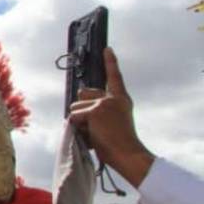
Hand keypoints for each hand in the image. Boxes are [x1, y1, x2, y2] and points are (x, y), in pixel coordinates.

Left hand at [68, 48, 154, 187]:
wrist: (129, 155)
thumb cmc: (119, 145)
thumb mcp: (111, 124)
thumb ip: (98, 113)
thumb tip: (74, 112)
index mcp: (121, 100)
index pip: (115, 77)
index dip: (110, 62)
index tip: (107, 49)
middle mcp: (113, 98)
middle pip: (82, 94)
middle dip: (81, 109)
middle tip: (96, 126)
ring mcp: (104, 103)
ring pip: (75, 108)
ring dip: (79, 122)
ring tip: (96, 134)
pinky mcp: (95, 110)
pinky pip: (74, 118)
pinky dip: (78, 128)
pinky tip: (93, 136)